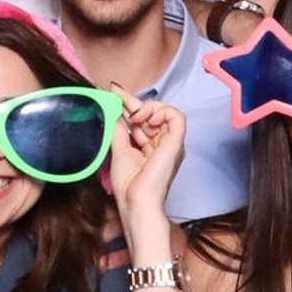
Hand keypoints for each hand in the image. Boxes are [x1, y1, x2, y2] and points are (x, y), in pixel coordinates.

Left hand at [109, 92, 185, 232]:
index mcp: (151, 147)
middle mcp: (163, 143)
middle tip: (118, 96)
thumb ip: (119, 131)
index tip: (114, 91)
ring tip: (135, 117)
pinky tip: (147, 119)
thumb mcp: (119, 150)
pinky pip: (176, 116)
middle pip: (154, 113)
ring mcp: (171, 143)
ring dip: (148, 108)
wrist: (136, 201)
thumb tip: (116, 111)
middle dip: (135, 102)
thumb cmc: (128, 185)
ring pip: (167, 111)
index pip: (143, 120)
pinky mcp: (176, 143)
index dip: (130, 103)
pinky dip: (162, 111)